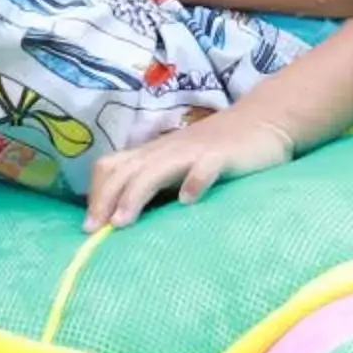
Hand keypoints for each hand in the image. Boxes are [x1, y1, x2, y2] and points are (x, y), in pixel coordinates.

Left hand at [84, 109, 293, 231]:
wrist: (263, 119)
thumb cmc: (216, 150)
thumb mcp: (178, 164)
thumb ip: (156, 183)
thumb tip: (123, 217)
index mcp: (153, 153)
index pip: (111, 166)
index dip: (96, 194)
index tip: (89, 228)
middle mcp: (166, 151)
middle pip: (126, 170)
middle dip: (106, 200)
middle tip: (95, 233)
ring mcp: (194, 151)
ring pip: (156, 170)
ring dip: (135, 195)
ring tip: (122, 223)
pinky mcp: (222, 155)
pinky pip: (205, 167)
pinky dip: (194, 182)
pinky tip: (188, 201)